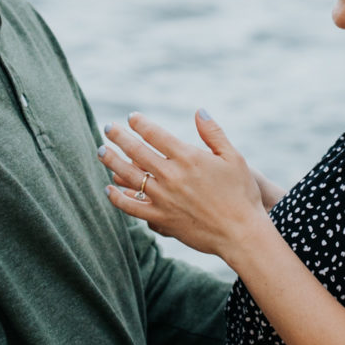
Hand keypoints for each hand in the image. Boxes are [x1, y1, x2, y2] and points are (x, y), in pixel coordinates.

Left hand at [100, 110, 269, 260]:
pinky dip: (117, 197)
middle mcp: (172, 175)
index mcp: (188, 157)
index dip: (140, 123)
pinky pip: (131, 207)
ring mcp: (163, 198)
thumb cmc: (242, 194)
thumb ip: (213, 133)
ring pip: (129, 176)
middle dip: (119, 136)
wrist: (241, 233)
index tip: (131, 118)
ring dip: (112, 161)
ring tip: (101, 151)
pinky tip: (109, 189)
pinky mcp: (161, 218)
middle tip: (107, 128)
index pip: (155, 134)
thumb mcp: (234, 157)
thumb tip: (199, 111)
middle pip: (136, 151)